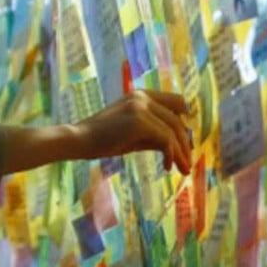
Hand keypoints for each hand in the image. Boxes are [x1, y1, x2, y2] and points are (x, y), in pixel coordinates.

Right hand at [72, 90, 192, 172]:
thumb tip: (178, 146)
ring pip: (174, 131)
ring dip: (181, 153)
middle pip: (177, 120)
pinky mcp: (139, 120)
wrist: (79, 140)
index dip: (185, 120)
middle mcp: (143, 97)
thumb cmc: (103, 140)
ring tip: (183, 170)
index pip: (176, 101)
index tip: (187, 140)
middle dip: (185, 144)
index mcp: (141, 96)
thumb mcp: (135, 135)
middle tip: (187, 164)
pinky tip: (167, 166)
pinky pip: (165, 139)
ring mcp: (141, 106)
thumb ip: (155, 135)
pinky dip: (170, 154)